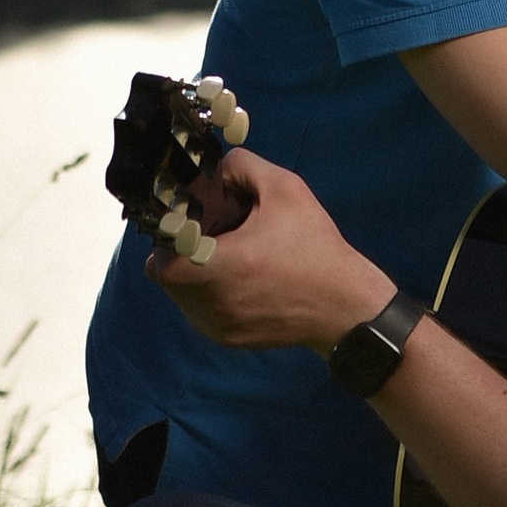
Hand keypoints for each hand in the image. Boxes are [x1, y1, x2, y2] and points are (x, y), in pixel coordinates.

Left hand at [146, 146, 393, 350]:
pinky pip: (198, 312)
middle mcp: (212, 303)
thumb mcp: (286, 190)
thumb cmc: (315, 247)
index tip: (189, 222)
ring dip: (190, 274)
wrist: (345, 306)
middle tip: (207, 234)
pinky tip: (238, 280)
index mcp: (222, 266)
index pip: (161, 260)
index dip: (168, 237)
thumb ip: (243, 167)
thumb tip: (215, 171)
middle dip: (178, 251)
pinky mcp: (226, 339)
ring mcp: (217, 327)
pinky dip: (207, 295)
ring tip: (225, 257)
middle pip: (165, 276)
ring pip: (179, 296)